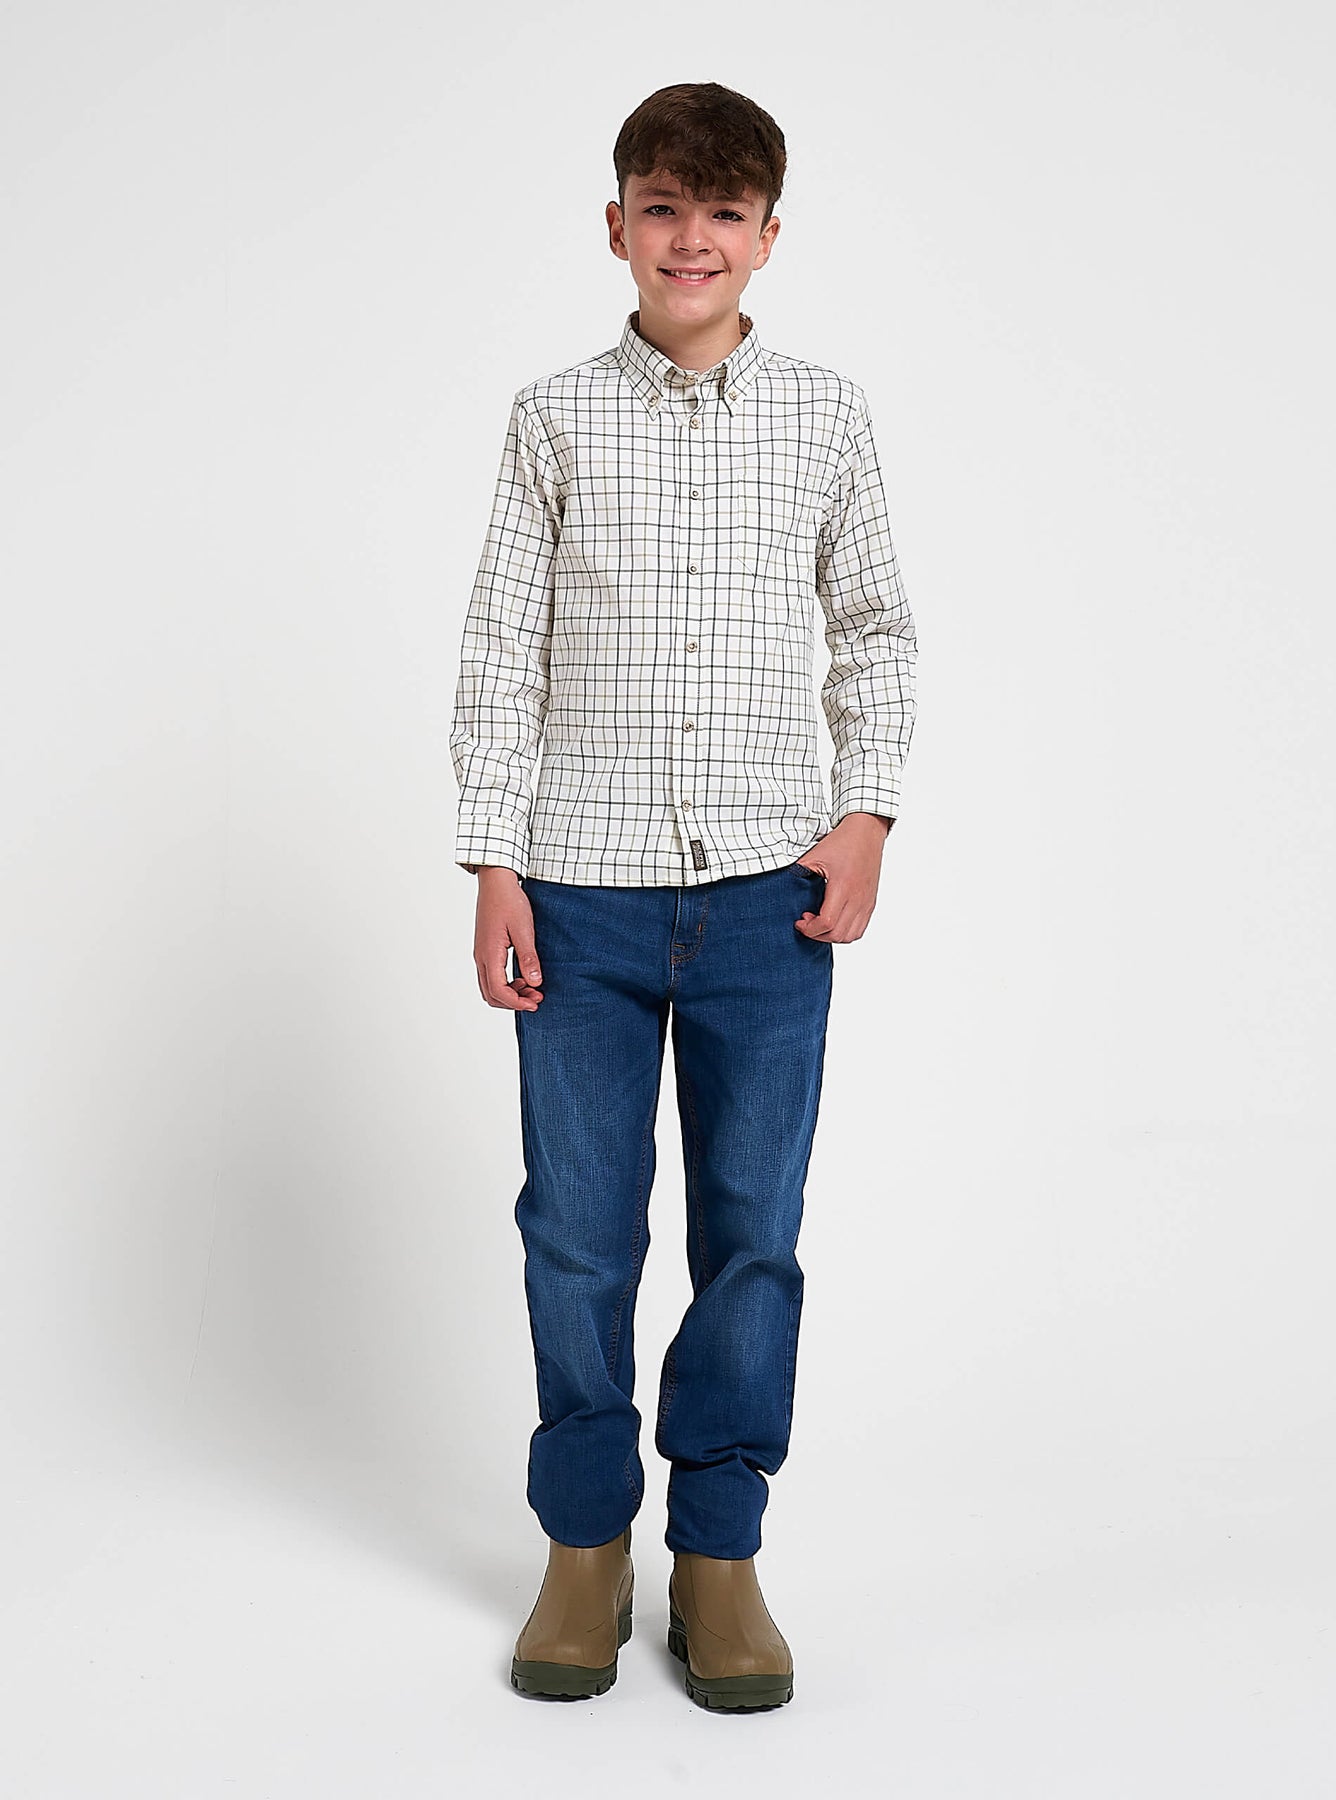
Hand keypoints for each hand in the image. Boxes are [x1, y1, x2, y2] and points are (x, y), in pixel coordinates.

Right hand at [471, 867, 543, 1008]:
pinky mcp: (485, 949)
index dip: (517, 1003)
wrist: (496, 882)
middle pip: (491, 994)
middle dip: (513, 1001)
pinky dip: (505, 983)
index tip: (535, 1003)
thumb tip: (535, 982)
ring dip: (509, 993)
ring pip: (489, 986)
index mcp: (489, 954)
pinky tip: (522, 976)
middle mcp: (481, 957)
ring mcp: (481, 953)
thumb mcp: (524, 929)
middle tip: (536, 997)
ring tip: (532, 987)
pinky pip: (491, 975)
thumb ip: (528, 957)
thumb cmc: (508, 901)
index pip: (499, 991)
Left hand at [794, 812, 892, 943]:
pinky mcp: (870, 902)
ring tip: (820, 923)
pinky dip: (845, 932)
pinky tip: (833, 920)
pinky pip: (860, 929)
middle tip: (806, 922)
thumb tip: (783, 890)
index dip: (809, 929)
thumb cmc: (842, 842)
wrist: (866, 832)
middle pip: (837, 934)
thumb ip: (798, 874)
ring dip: (832, 936)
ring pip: (850, 936)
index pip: (826, 922)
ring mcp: (866, 902)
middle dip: (817, 934)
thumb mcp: (814, 855)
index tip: (799, 921)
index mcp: (843, 887)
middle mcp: (858, 898)